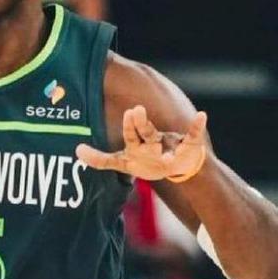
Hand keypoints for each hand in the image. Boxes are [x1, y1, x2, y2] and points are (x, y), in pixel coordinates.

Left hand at [76, 105, 206, 179]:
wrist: (177, 168)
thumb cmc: (147, 162)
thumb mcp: (122, 163)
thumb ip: (100, 159)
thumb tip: (76, 150)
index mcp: (137, 144)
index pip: (130, 134)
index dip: (129, 125)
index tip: (129, 111)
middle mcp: (152, 141)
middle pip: (144, 132)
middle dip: (139, 124)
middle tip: (135, 110)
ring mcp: (169, 143)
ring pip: (163, 137)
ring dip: (162, 132)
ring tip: (156, 123)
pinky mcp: (187, 147)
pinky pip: (193, 136)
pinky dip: (197, 126)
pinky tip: (201, 116)